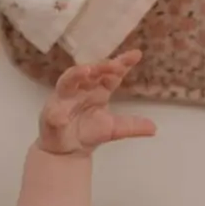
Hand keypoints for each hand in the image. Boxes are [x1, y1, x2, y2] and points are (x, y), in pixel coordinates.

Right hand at [38, 51, 155, 156]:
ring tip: (87, 71)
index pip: (111, 74)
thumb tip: (154, 128)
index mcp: (98, 90)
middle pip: (91, 72)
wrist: (69, 150)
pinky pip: (53, 113)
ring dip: (76, 75)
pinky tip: (62, 117)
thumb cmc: (89, 133)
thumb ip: (132, 126)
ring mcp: (64, 99)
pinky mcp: (50, 114)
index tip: (136, 55)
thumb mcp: (115, 130)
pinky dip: (57, 114)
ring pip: (68, 81)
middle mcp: (81, 89)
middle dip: (102, 66)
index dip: (122, 63)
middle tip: (115, 64)